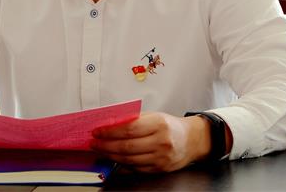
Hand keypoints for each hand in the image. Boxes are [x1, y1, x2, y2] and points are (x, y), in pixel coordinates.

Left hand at [90, 112, 210, 172]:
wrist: (191, 140)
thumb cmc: (170, 126)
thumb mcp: (154, 116)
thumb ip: (134, 119)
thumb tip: (109, 123)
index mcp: (158, 124)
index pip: (128, 129)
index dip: (110, 132)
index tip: (97, 131)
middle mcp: (161, 142)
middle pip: (126, 146)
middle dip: (106, 145)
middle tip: (94, 143)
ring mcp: (160, 158)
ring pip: (129, 159)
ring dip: (111, 156)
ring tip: (101, 151)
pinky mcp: (159, 169)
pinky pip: (136, 169)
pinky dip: (122, 165)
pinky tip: (114, 159)